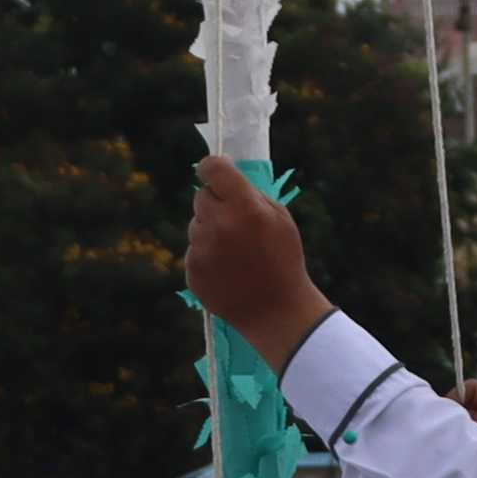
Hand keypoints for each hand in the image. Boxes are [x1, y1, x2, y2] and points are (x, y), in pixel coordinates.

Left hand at [182, 157, 331, 362]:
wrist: (277, 311)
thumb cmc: (284, 259)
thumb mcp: (280, 218)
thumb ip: (251, 195)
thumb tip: (224, 179)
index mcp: (245, 207)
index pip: (213, 169)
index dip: (211, 166)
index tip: (211, 170)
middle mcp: (219, 224)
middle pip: (201, 197)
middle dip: (215, 203)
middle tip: (234, 221)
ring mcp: (202, 249)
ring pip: (196, 225)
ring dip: (210, 231)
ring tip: (235, 253)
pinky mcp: (192, 270)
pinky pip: (194, 251)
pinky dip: (206, 256)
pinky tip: (227, 270)